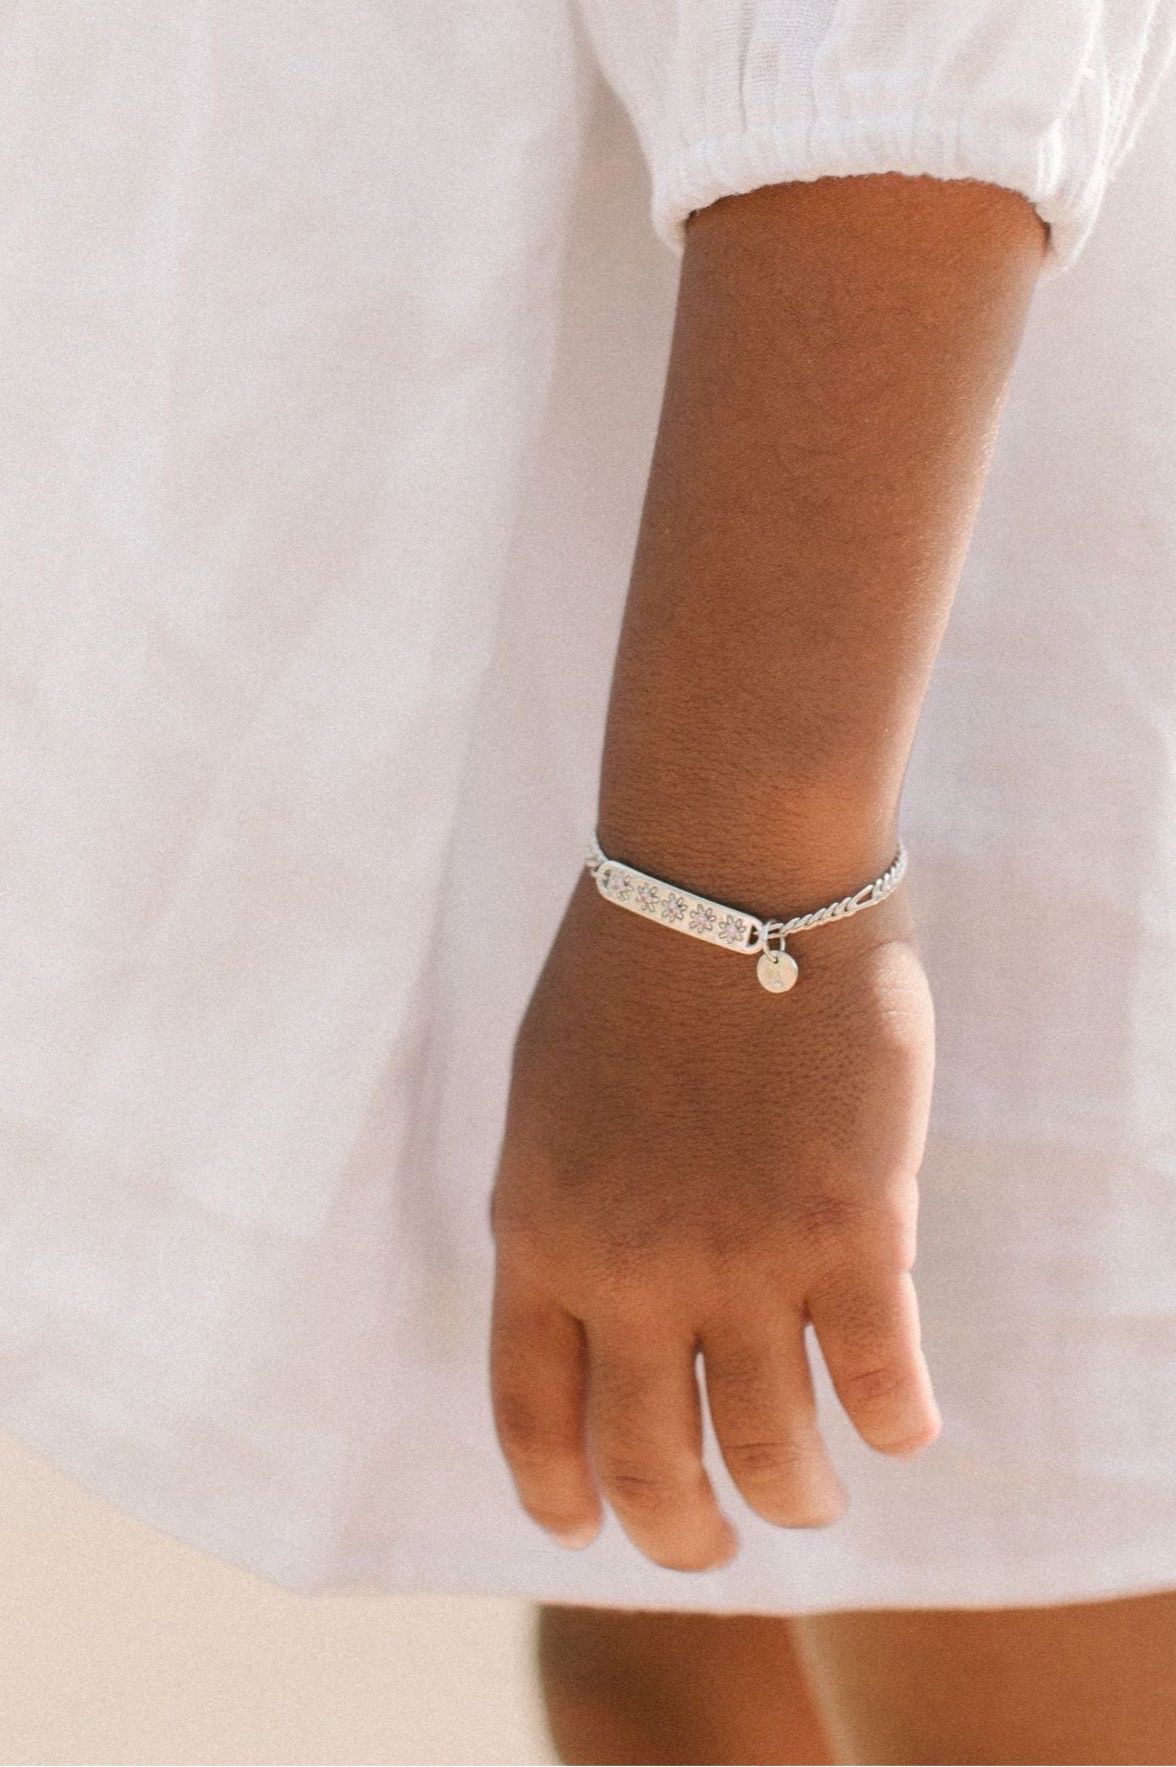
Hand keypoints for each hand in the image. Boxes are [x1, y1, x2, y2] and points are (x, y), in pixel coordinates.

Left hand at [489, 866, 940, 1572]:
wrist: (728, 871)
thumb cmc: (634, 966)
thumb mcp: (550, 1102)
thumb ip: (568, 1211)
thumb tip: (599, 1296)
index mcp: (538, 1231)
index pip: (533, 1415)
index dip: (560, 1495)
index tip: (583, 1531)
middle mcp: (630, 1269)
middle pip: (649, 1462)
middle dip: (680, 1533)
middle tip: (711, 1547)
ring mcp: (743, 1257)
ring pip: (774, 1449)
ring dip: (797, 1498)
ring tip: (812, 1501)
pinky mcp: (853, 1227)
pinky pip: (885, 1378)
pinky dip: (898, 1422)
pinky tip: (905, 1426)